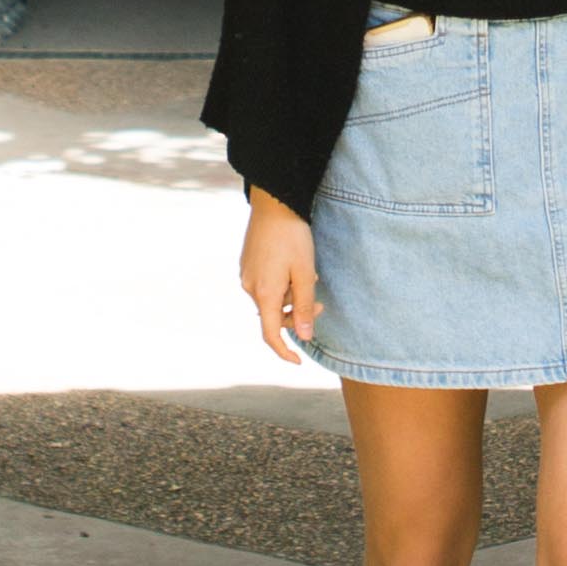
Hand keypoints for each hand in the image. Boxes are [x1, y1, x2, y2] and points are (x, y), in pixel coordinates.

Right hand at [239, 190, 317, 362]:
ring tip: (309, 274)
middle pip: (274, 316)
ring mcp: (246, 275)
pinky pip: (266, 285)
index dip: (284, 351)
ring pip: (271, 299)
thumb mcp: (305, 274)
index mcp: (264, 294)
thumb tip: (304, 336)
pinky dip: (282, 285)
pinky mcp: (248, 264)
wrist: (274, 204)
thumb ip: (304, 307)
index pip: (270, 335)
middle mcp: (250, 288)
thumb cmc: (292, 238)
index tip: (298, 361)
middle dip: (297, 314)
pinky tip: (295, 266)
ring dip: (291, 296)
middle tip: (320, 301)